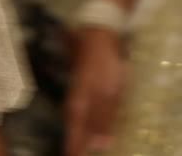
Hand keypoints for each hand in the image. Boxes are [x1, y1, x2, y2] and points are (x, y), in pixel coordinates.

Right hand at [66, 28, 124, 154]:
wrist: (98, 37)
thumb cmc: (103, 66)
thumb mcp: (107, 94)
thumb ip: (102, 119)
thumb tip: (98, 146)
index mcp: (78, 107)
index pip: (74, 135)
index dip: (74, 150)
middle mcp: (76, 103)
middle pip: (74, 130)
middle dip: (76, 144)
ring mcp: (80, 95)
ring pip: (79, 122)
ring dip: (82, 135)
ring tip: (84, 147)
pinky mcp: (87, 90)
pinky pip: (86, 113)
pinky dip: (88, 123)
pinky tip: (94, 127)